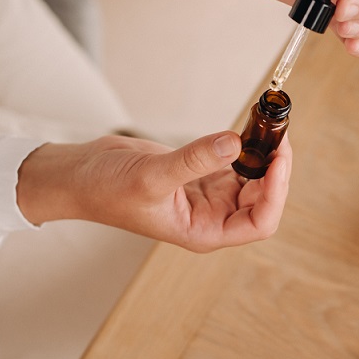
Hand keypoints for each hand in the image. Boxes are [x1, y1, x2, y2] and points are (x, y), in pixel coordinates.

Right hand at [16, 131, 291, 251]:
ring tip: (268, 126)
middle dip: (274, 170)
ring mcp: (207, 195)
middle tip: (279, 135)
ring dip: (263, 155)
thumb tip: (235, 143)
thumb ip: (194, 160)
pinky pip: (234, 161)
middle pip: (262, 198)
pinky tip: (249, 128)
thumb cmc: (105, 191)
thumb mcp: (151, 176)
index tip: (279, 160)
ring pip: (251, 178)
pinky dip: (244, 145)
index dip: (275, 193)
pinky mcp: (200, 174)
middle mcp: (211, 217)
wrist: (80, 176)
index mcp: (204, 231)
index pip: (258, 222)